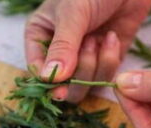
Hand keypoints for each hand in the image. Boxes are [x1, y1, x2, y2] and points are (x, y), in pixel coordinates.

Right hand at [25, 0, 150, 101]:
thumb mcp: (73, 14)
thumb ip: (62, 46)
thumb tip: (49, 77)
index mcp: (41, 37)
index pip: (37, 70)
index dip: (48, 83)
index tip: (60, 90)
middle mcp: (59, 52)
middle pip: (62, 85)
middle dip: (79, 70)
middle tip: (90, 43)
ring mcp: (82, 59)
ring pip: (83, 85)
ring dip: (95, 64)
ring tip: (100, 37)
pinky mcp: (104, 62)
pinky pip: (103, 78)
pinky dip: (110, 60)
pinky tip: (113, 37)